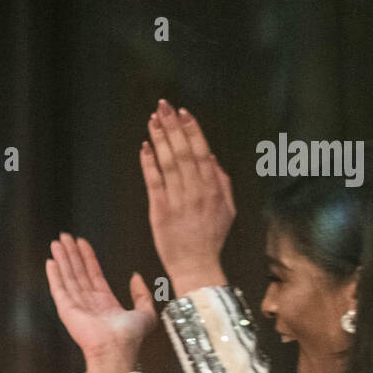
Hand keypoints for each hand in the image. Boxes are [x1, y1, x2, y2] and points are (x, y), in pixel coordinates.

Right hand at [46, 232, 155, 372]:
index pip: (94, 274)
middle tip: (64, 236)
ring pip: (68, 276)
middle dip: (71, 253)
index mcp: (105, 302)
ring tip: (56, 242)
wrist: (117, 349)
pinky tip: (51, 262)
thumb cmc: (131, 337)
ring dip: (62, 259)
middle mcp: (88, 301)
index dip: (87, 257)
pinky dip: (54, 275)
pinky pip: (59, 289)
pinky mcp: (66, 309)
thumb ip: (142, 294)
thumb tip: (135, 276)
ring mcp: (76, 305)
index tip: (82, 242)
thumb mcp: (146, 313)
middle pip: (78, 271)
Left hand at [142, 100, 232, 295]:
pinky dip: (148, 162)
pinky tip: (144, 147)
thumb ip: (222, 182)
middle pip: (183, 152)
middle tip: (163, 106)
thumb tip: (213, 158)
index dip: (192, 130)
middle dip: (173, 126)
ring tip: (153, 119)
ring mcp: (178, 200)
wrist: (196, 265)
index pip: (202, 152)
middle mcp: (197, 191)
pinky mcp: (160, 210)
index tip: (183, 112)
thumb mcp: (228, 209)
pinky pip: (154, 182)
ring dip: (160, 139)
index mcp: (214, 188)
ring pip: (168, 163)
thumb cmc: (211, 238)